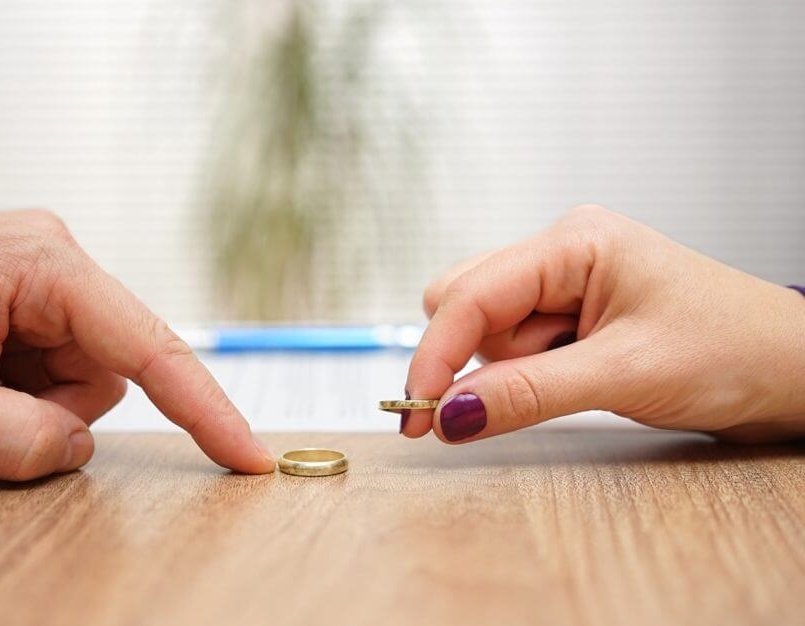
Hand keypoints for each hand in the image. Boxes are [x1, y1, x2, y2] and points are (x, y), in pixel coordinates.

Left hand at [0, 211, 274, 479]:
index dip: (205, 408)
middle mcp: (55, 259)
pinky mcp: (25, 291)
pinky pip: (49, 362)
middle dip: (50, 409)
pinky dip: (16, 387)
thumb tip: (76, 448)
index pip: (150, 347)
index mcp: (44, 267)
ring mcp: (41, 273)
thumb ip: (15, 439)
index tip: (247, 454)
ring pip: (77, 374)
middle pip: (105, 372)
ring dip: (28, 400)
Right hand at [404, 205, 804, 443]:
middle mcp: (560, 255)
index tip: (418, 414)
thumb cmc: (734, 350)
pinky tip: (584, 378)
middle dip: (479, 359)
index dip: (435, 354)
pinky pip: (515, 350)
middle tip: (522, 395)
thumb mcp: (624, 374)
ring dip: (511, 371)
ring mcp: (563, 286)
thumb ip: (527, 393)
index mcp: (573, 241)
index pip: (470, 294)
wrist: (793, 372)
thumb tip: (449, 417)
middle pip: (465, 305)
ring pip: (486, 333)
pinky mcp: (570, 319)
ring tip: (588, 378)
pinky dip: (527, 376)